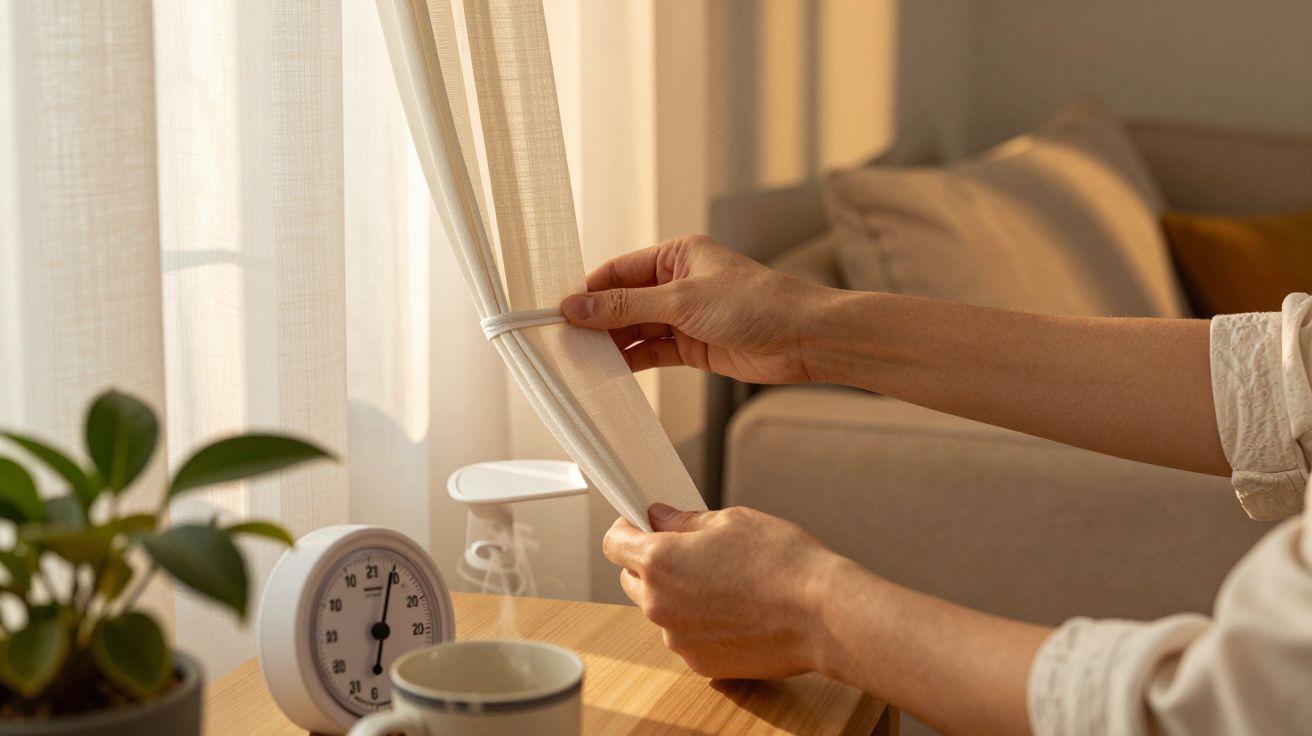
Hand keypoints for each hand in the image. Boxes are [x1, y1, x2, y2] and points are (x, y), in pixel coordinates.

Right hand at [561, 235, 831, 383]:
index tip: (558, 311)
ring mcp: (685, 316)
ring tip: (579, 360)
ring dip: (611, 344)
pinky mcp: (694, 346)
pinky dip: (632, 361)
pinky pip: (652, 352)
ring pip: (635, 329)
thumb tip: (577, 305)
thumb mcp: (682, 301)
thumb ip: (626, 306)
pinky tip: (609, 372)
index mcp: (677, 255)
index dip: (588, 290)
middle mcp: (678, 283)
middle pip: (623, 302)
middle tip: (562, 341)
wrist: (804, 339)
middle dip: (596, 321)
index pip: (618, 271)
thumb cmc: (756, 304)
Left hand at [603, 503, 840, 679]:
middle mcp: (659, 605)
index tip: (642, 524)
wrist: (822, 614)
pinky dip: (700, 624)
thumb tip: (660, 518)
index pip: (614, 543)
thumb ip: (684, 521)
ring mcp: (678, 640)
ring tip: (724, 583)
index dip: (627, 528)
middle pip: (633, 579)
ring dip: (678, 596)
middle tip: (691, 551)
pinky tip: (736, 610)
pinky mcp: (700, 664)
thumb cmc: (782, 561)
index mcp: (659, 562)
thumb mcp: (731, 521)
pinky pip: (686, 637)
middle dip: (652, 563)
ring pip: (661, 611)